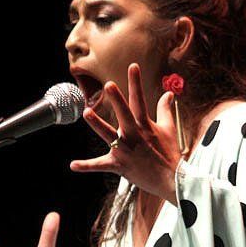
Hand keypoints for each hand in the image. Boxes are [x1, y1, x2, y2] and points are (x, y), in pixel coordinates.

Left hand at [70, 62, 181, 204]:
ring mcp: (126, 150)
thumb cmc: (170, 154)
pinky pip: (100, 165)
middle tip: (109, 85)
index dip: (136, 82)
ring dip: (97, 124)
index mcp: (145, 125)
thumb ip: (165, 110)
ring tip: (86, 113)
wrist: (172, 180)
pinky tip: (73, 165)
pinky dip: (86, 166)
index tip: (132, 66)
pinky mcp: (119, 165)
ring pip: (109, 135)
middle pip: (125, 114)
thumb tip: (169, 94)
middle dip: (118, 99)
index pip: (140, 100)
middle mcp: (134, 135)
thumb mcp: (168, 129)